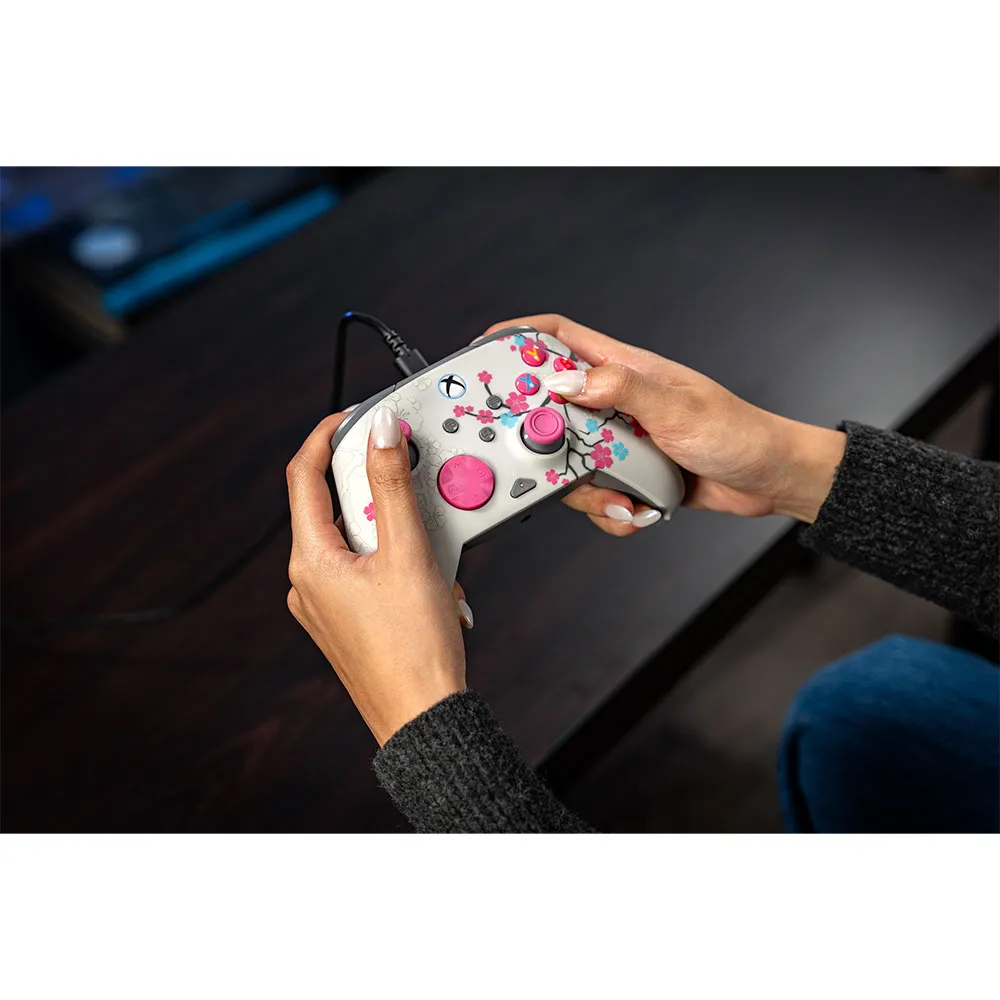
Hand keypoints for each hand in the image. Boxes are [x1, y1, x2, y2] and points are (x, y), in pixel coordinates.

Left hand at [286, 407, 469, 745]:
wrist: (423, 717)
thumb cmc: (413, 648)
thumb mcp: (408, 554)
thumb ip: (393, 486)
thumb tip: (382, 434)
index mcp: (310, 560)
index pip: (304, 474)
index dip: (327, 435)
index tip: (354, 416)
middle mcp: (308, 581)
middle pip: (335, 505)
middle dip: (380, 492)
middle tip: (414, 489)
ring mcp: (326, 604)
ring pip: (356, 539)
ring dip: (396, 531)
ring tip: (432, 554)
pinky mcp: (347, 619)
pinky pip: (366, 569)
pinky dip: (397, 560)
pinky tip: (430, 580)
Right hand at [483, 314, 845, 532]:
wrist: (768, 481)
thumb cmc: (737, 433)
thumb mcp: (676, 408)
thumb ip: (618, 390)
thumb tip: (562, 381)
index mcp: (624, 370)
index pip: (560, 338)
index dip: (520, 337)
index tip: (484, 350)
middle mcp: (615, 403)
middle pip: (550, 409)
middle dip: (543, 440)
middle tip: (546, 459)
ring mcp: (618, 441)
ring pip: (568, 462)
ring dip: (586, 491)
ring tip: (620, 499)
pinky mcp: (627, 475)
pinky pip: (595, 495)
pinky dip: (610, 512)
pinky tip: (636, 511)